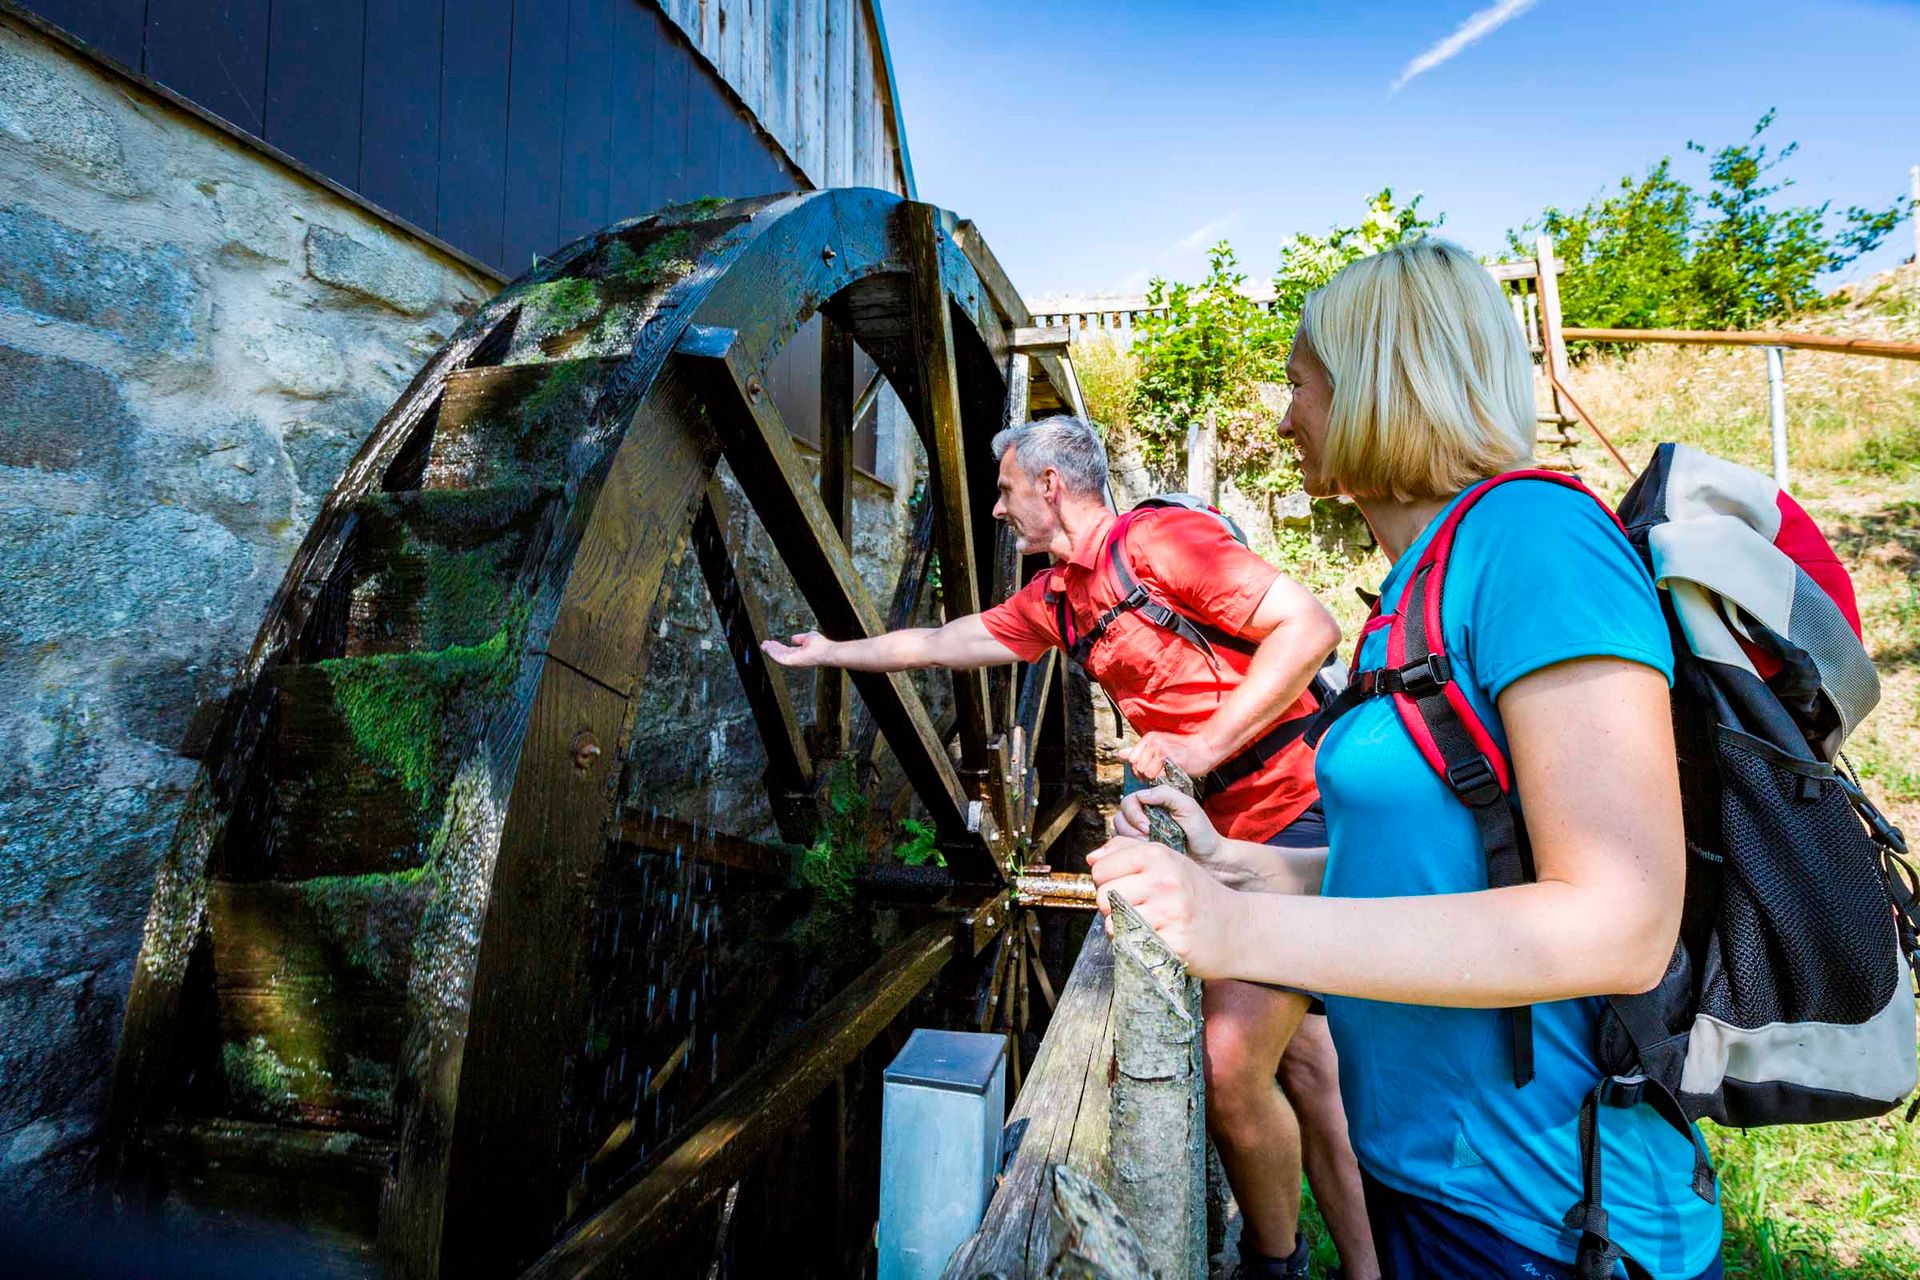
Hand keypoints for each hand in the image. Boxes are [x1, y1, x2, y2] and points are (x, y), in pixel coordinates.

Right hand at [762, 631, 836, 667]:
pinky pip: (778, 657)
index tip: (770, 642)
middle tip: (763, 644)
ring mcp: (793, 662)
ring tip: (763, 644)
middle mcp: (795, 660)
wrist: (826, 650)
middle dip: (771, 649)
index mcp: (799, 655)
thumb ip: (800, 638)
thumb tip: (792, 638)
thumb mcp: (808, 637)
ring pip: (778, 656)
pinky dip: (772, 651)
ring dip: (770, 650)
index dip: (777, 646)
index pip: (785, 651)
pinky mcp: (791, 662)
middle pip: (780, 654)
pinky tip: (767, 646)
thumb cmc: (821, 645)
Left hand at [1087, 836, 1244, 979]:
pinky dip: (1136, 946)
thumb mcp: (1168, 860)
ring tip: (1146, 924)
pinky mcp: (1173, 943)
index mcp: (1159, 855)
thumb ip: (1127, 850)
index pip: (1100, 869)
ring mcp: (1170, 913)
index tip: (1123, 887)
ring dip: (1122, 929)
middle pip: (1102, 897)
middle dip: (1111, 907)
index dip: (1105, 881)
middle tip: (1135, 908)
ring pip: (1112, 924)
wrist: (1237, 928)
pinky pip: (1130, 946)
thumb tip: (1092, 857)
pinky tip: (1156, 939)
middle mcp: (1164, 881)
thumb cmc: (1197, 894)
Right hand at [1111, 786, 1220, 862]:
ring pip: (1117, 832)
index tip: (1147, 826)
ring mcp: (1140, 835)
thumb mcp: (1188, 806)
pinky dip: (1128, 850)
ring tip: (1148, 847)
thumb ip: (1166, 794)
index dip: (1134, 814)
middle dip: (1131, 828)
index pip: (1129, 801)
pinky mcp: (1139, 852)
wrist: (1209, 860)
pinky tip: (1144, 854)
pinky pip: (1121, 849)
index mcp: (1153, 804)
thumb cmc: (1201, 832)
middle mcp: (1143, 817)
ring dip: (1130, 840)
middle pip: (1119, 817)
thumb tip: (1141, 795)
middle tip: (1148, 838)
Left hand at [1117, 730, 1221, 780]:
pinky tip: (1170, 776)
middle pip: (1137, 767)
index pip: (1132, 759)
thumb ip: (1140, 752)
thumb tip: (1120, 754)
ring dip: (1154, 779)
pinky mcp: (1169, 757)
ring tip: (1165, 776)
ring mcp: (1160, 748)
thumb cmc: (1183, 751)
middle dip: (1145, 776)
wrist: (1205, 749)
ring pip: (1145, 772)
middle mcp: (1153, 741)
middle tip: (1158, 776)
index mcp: (1149, 738)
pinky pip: (1156, 775)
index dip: (1139, 770)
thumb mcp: (1160, 747)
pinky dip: (1161, 780)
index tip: (1150, 773)